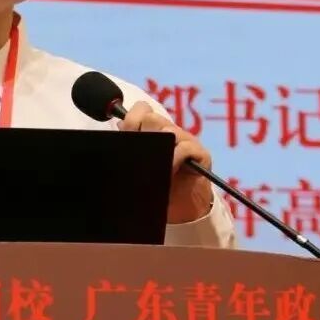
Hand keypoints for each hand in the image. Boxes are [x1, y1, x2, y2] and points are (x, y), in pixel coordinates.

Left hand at [118, 101, 214, 224]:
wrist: (181, 210)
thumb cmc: (158, 186)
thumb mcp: (140, 166)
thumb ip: (132, 145)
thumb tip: (118, 126)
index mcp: (154, 131)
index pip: (142, 109)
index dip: (131, 119)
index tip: (125, 134)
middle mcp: (170, 132)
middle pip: (152, 117)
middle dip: (141, 134)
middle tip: (139, 153)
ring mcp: (187, 141)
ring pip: (168, 129)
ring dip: (158, 147)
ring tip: (153, 166)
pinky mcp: (201, 154)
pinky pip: (185, 147)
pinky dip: (174, 158)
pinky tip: (169, 171)